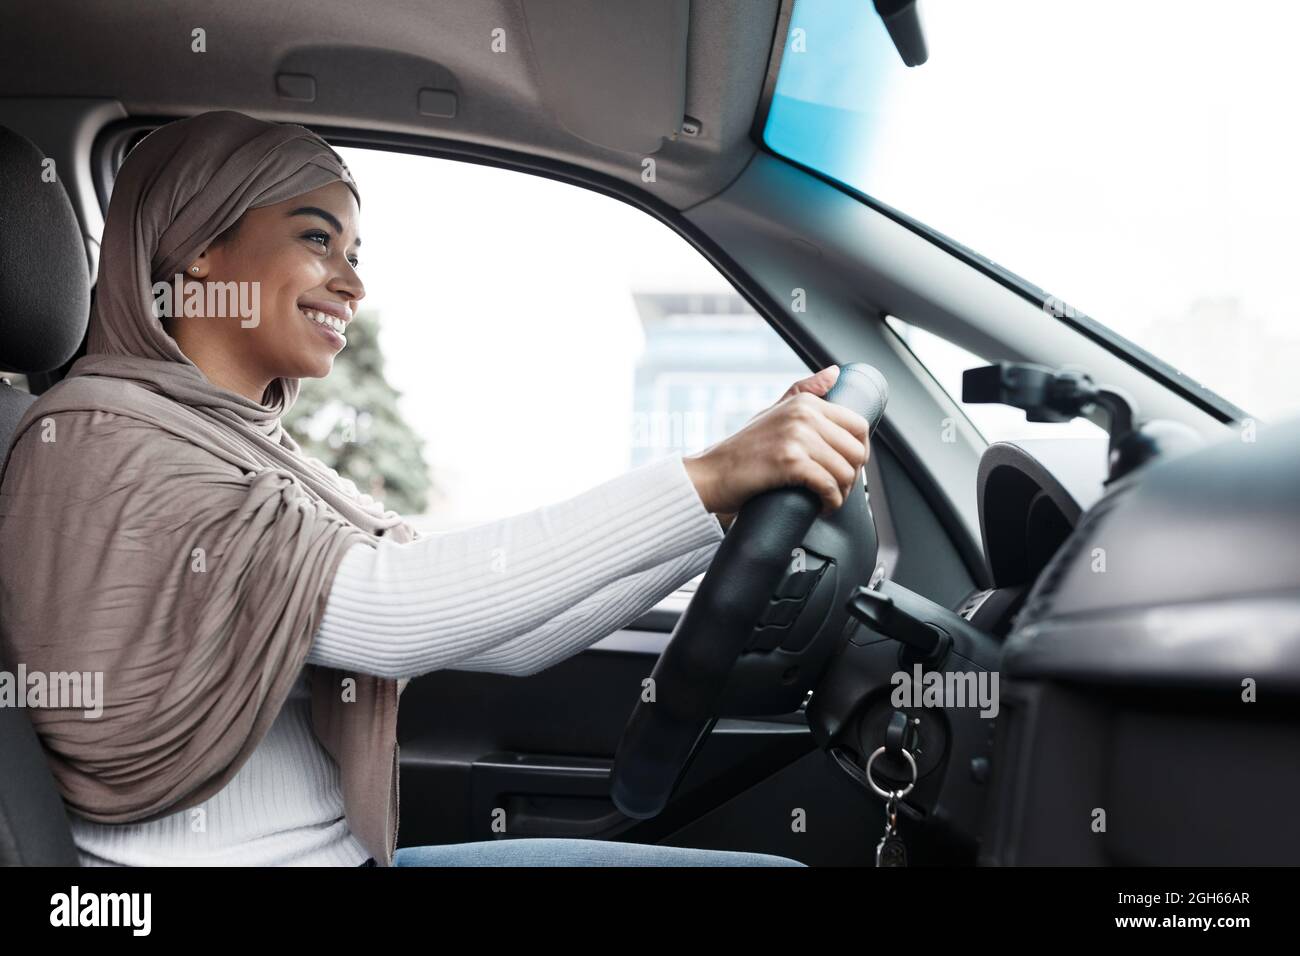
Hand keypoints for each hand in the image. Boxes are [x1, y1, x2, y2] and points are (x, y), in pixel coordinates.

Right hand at [684, 365, 870, 521]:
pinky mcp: (790, 462)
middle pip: (856, 450)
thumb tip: (835, 372)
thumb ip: (803, 391)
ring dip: (841, 494)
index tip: (846, 468)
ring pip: (845, 471)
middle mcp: (803, 414)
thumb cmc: (740, 450)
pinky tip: (820, 507)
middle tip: (836, 489)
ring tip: (827, 500)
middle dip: (851, 476)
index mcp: (804, 402)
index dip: (859, 452)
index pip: (858, 425)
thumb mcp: (772, 412)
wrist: (710, 475)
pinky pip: (829, 486)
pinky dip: (830, 503)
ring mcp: (797, 437)